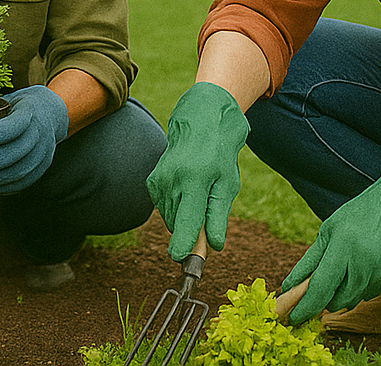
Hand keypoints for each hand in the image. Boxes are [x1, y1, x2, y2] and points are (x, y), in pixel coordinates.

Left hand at [0, 86, 68, 193]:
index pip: (21, 120)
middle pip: (24, 147)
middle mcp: (42, 129)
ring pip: (26, 168)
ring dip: (3, 177)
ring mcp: (45, 149)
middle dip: (2, 159)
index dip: (6, 130)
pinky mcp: (43, 165)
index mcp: (30, 109)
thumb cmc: (17, 106)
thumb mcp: (7, 98)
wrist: (49, 113)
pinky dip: (9, 187)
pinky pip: (28, 180)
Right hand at [145, 82, 249, 259]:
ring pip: (172, 219)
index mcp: (193, 180)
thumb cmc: (219, 151)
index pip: (186, 221)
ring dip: (186, 219)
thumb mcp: (228, 183)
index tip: (182, 261)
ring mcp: (158, 180)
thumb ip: (218, 215)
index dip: (184, 244)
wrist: (200, 121)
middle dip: (192, 235)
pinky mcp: (152, 182)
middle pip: (178, 225)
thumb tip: (213, 245)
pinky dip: (178, 208)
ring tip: (201, 196)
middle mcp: (171, 180)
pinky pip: (166, 208)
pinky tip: (188, 190)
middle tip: (209, 231)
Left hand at [281, 147, 380, 324]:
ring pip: (350, 301)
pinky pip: (365, 294)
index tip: (293, 317)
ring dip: (339, 294)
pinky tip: (359, 268)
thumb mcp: (328, 231)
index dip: (305, 306)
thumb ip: (309, 261)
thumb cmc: (357, 216)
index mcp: (342, 247)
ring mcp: (377, 274)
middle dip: (322, 300)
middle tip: (316, 288)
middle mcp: (361, 264)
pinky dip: (356, 288)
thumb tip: (289, 286)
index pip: (320, 287)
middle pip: (335, 300)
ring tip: (341, 270)